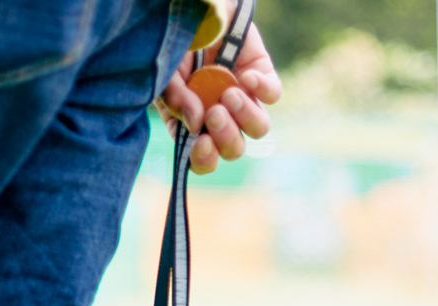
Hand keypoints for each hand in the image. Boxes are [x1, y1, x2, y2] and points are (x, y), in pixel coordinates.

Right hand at [156, 22, 280, 174]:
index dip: (204, 160)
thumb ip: (174, 99)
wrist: (194, 6)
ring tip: (230, 95)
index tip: (201, 144)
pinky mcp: (261, 76)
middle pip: (234, 149)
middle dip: (226, 137)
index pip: (203, 158)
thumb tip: (195, 124)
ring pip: (258, 128)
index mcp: (194, 125)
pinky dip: (262, 90)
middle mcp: (221, 117)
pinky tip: (247, 78)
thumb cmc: (173, 42)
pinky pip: (272, 94)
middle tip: (214, 113)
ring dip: (244, 118)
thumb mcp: (165, 72)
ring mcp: (244, 98)